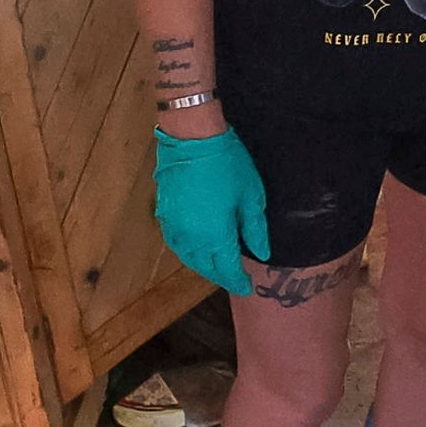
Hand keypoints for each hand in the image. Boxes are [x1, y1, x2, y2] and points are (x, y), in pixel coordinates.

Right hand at [154, 126, 270, 296]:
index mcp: (216, 236)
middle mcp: (192, 238)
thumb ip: (255, 229)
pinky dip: (188, 251)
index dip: (238, 281)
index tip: (247, 287)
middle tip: (234, 278)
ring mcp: (174, 227)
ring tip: (216, 266)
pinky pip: (176, 243)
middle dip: (221, 276)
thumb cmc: (227, 164)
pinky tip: (196, 248)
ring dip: (203, 266)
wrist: (191, 139)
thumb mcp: (251, 196)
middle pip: (206, 268)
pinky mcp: (163, 215)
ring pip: (188, 258)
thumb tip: (261, 253)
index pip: (227, 270)